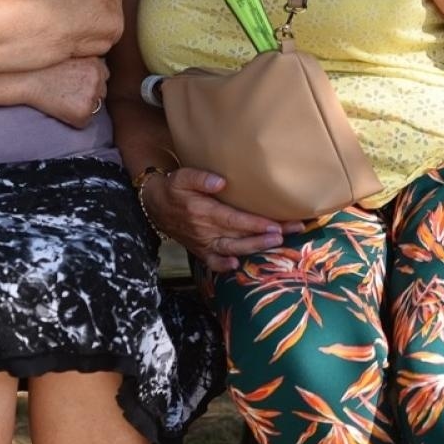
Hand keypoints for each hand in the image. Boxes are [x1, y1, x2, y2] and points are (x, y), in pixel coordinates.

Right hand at [26, 56, 109, 127]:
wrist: (27, 79)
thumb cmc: (44, 67)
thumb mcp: (72, 55)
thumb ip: (86, 62)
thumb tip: (95, 73)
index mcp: (97, 62)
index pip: (102, 75)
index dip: (87, 80)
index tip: (73, 81)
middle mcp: (98, 78)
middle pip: (101, 90)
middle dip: (89, 92)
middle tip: (67, 91)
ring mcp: (92, 95)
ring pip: (95, 106)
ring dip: (83, 105)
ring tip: (63, 99)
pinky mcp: (84, 112)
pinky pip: (84, 121)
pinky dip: (74, 119)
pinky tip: (60, 108)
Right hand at [142, 167, 302, 271]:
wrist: (154, 205)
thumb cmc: (173, 188)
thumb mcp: (182, 176)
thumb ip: (199, 178)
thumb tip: (221, 182)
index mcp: (202, 211)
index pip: (234, 219)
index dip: (256, 223)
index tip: (277, 225)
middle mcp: (204, 230)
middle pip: (239, 235)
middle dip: (266, 235)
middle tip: (290, 233)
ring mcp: (202, 243)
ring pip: (231, 249)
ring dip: (254, 248)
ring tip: (276, 244)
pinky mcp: (199, 250)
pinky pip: (212, 262)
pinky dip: (223, 266)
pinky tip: (237, 265)